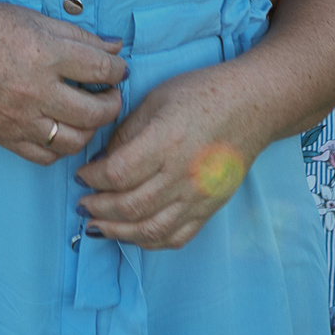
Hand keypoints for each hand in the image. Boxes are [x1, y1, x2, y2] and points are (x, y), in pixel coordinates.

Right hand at [0, 0, 126, 163]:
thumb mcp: (32, 19)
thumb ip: (77, 35)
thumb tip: (115, 48)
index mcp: (44, 55)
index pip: (102, 70)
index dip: (119, 70)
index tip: (118, 69)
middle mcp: (35, 91)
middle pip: (96, 113)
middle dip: (112, 104)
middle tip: (110, 95)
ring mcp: (19, 119)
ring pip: (75, 141)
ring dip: (90, 129)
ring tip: (88, 114)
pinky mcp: (5, 136)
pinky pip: (46, 156)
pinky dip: (61, 147)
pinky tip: (62, 130)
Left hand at [76, 62, 270, 249]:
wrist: (253, 105)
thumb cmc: (203, 93)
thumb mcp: (155, 100)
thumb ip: (126, 133)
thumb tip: (101, 162)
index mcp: (165, 141)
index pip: (117, 174)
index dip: (91, 179)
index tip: (81, 175)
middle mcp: (182, 174)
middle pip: (129, 206)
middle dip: (98, 209)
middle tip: (83, 203)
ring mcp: (198, 196)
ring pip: (150, 229)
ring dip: (118, 232)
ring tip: (98, 225)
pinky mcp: (210, 208)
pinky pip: (176, 237)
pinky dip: (150, 241)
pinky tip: (132, 234)